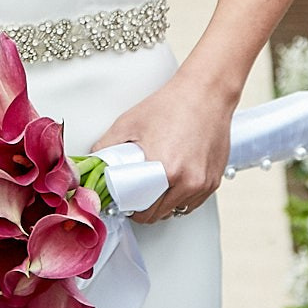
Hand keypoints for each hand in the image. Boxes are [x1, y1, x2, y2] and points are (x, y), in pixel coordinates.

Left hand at [90, 73, 236, 224]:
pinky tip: (172, 184)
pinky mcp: (214, 180)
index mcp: (166, 170)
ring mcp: (203, 183)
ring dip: (163, 205)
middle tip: (136, 194)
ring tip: (154, 187)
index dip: (131, 208)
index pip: (144, 211)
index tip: (125, 202)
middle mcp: (188, 181)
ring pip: (177, 211)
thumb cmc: (171, 104)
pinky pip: (194, 202)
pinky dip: (181, 198)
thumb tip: (93, 161)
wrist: (204, 93)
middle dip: (145, 208)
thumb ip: (107, 146)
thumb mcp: (129, 123)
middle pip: (159, 214)